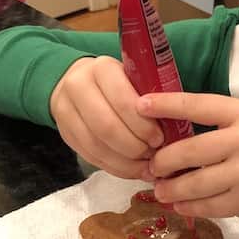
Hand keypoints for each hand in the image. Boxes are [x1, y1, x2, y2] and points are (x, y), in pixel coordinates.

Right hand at [49, 57, 164, 177]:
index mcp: (102, 68)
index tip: (160, 138)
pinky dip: (115, 167)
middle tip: (154, 154)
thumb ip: (149, 98)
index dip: (143, 125)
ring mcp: (66, 111)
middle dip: (135, 146)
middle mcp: (78, 87)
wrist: (76, 82)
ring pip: (97, 145)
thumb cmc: (118, 82)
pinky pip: (91, 156)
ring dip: (126, 162)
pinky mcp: (65, 133)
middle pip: (107, 127)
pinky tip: (133, 170)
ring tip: (147, 166)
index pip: (122, 101)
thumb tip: (173, 131)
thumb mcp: (134, 78)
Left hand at [138, 92, 238, 223]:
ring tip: (160, 190)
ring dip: (171, 189)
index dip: (166, 105)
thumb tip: (181, 139)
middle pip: (188, 150)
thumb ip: (225, 127)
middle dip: (163, 161)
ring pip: (193, 183)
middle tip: (151, 166)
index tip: (140, 104)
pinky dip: (190, 207)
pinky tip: (181, 205)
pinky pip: (208, 206)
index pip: (198, 105)